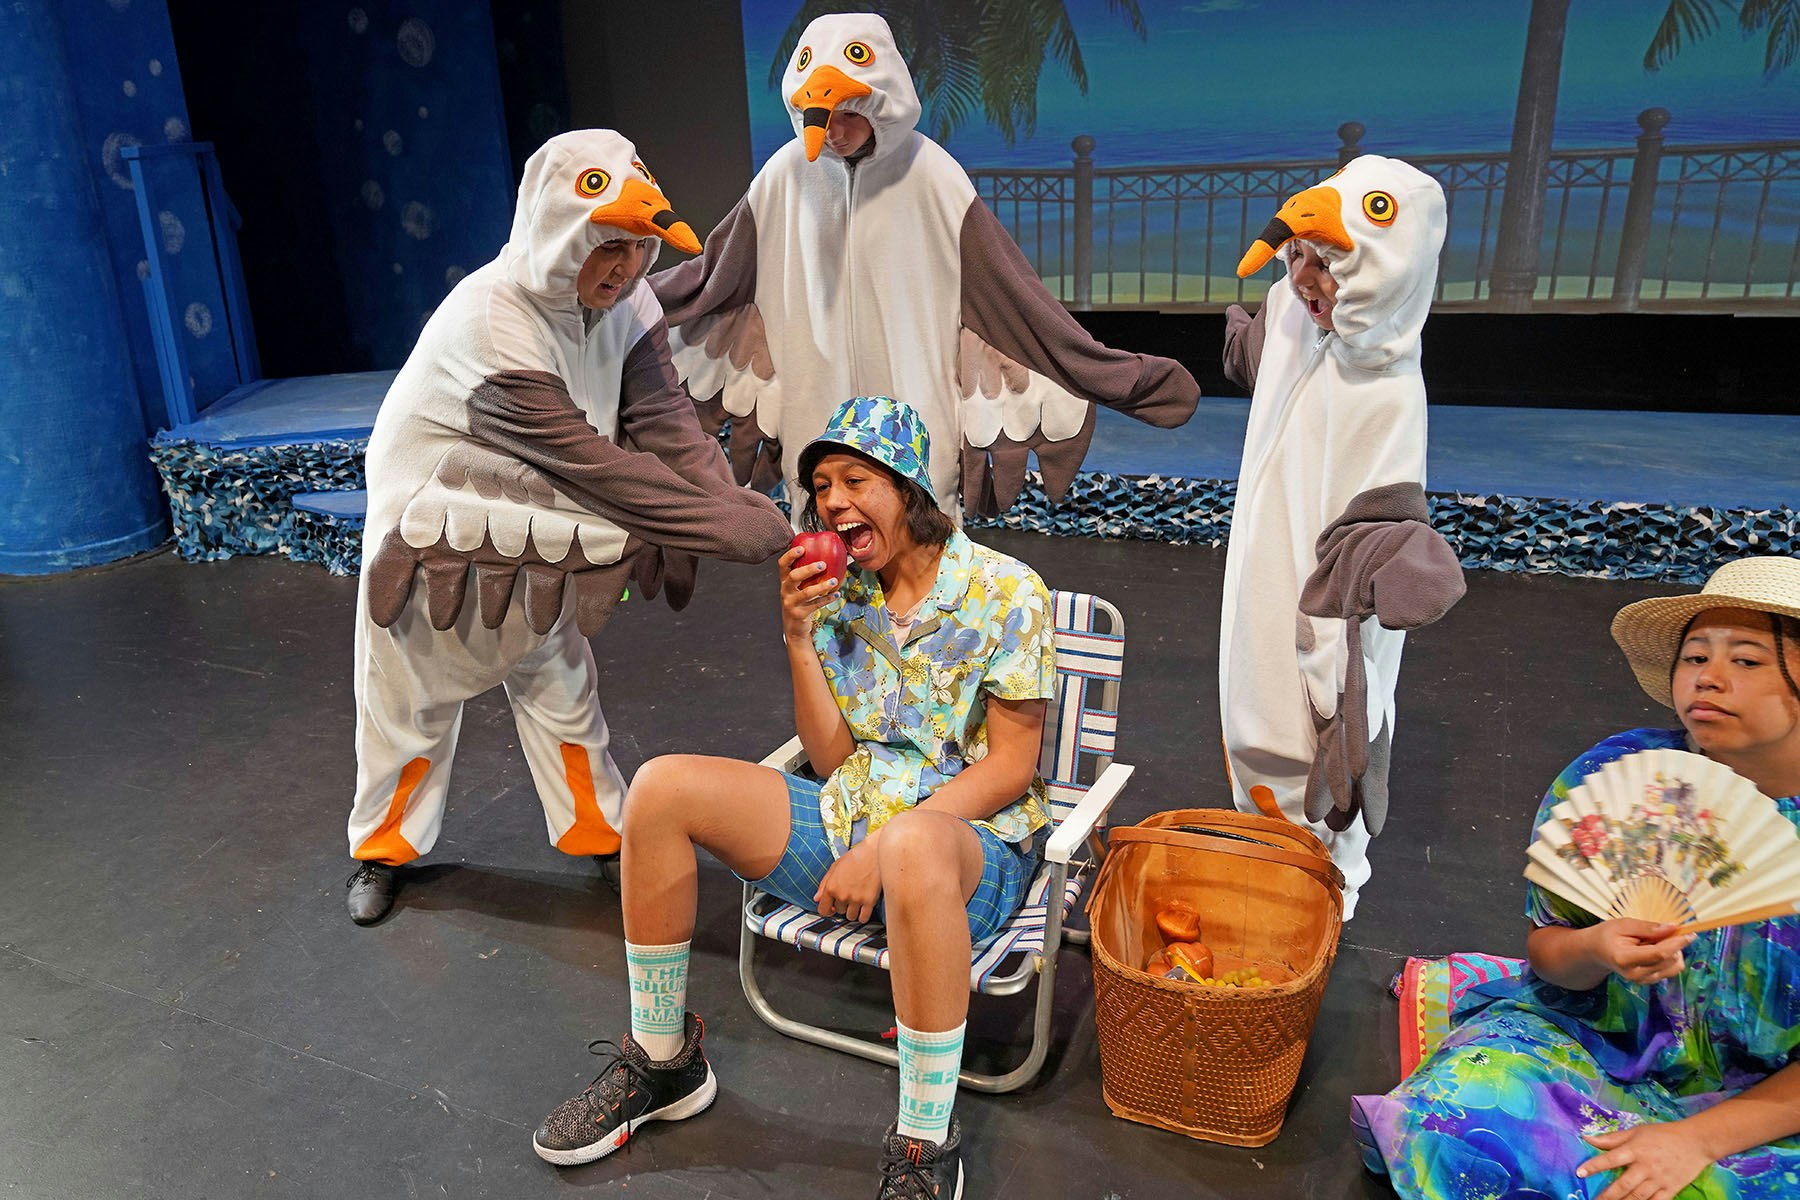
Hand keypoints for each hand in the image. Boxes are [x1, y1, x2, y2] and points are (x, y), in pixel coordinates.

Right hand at [779, 545, 839, 641]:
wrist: (793, 627)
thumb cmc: (798, 602)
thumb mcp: (797, 588)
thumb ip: (805, 576)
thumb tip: (826, 558)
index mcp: (784, 581)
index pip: (782, 565)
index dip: (790, 555)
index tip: (801, 548)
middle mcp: (785, 591)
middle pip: (793, 576)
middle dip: (808, 569)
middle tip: (823, 564)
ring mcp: (791, 603)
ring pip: (806, 593)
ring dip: (821, 586)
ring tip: (833, 581)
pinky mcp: (799, 614)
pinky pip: (815, 605)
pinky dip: (827, 599)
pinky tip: (836, 594)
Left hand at [815, 838, 881, 923]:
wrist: (874, 853)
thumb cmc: (855, 857)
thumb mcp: (834, 867)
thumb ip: (824, 884)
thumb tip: (817, 898)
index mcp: (832, 887)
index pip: (823, 910)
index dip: (827, 911)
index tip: (831, 909)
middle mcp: (842, 895)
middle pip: (839, 912)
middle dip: (843, 905)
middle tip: (849, 894)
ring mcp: (856, 899)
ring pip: (851, 917)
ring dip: (853, 911)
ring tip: (857, 901)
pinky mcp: (869, 901)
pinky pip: (863, 918)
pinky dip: (863, 916)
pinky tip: (864, 908)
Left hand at [1579, 1120, 1714, 1199]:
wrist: (1696, 1142)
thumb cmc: (1663, 1134)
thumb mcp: (1637, 1131)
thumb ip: (1612, 1138)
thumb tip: (1588, 1138)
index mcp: (1635, 1150)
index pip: (1610, 1159)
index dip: (1594, 1166)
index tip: (1580, 1173)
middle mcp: (1646, 1166)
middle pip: (1624, 1184)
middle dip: (1607, 1195)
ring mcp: (1659, 1180)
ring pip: (1638, 1197)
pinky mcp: (1671, 1189)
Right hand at [1590, 920, 1693, 985]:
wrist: (1596, 951)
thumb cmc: (1607, 935)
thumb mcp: (1623, 924)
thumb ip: (1647, 927)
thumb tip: (1673, 927)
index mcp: (1625, 959)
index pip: (1659, 954)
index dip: (1677, 943)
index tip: (1690, 934)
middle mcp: (1635, 975)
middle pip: (1670, 960)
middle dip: (1674, 943)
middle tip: (1663, 930)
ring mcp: (1643, 981)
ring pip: (1675, 967)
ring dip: (1673, 951)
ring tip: (1655, 941)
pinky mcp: (1649, 982)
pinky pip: (1671, 970)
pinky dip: (1670, 957)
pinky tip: (1655, 949)